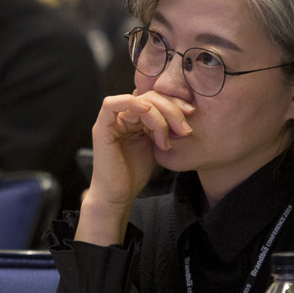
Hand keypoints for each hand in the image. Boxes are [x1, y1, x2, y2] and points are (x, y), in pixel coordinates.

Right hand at [76, 91, 194, 245]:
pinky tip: (146, 113)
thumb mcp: (156, 145)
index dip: (174, 101)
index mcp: (135, 119)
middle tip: (185, 129)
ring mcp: (111, 121)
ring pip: (138, 101)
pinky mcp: (102, 128)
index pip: (155, 97)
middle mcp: (122, 117)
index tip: (191, 114)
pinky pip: (111, 104)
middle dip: (171, 109)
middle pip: (149, 96)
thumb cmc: (134, 174)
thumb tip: (184, 111)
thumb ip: (162, 127)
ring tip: (167, 140)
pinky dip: (131, 103)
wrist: (118, 196)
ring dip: (158, 116)